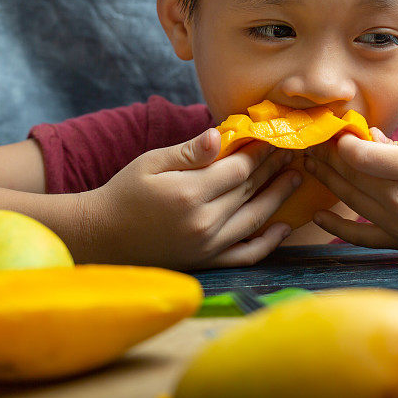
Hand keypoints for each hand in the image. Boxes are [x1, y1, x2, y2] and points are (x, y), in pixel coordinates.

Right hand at [87, 128, 300, 268]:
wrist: (102, 237)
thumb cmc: (124, 192)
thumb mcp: (151, 163)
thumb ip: (189, 151)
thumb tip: (220, 134)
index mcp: (189, 193)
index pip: (238, 168)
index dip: (260, 152)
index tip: (275, 137)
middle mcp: (203, 222)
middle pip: (250, 190)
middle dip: (274, 168)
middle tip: (293, 151)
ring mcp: (207, 246)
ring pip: (256, 219)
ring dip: (279, 197)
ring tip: (296, 178)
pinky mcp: (207, 262)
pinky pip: (246, 255)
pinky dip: (269, 243)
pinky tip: (284, 227)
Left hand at [305, 128, 397, 254]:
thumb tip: (365, 138)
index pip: (358, 155)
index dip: (342, 142)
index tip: (337, 132)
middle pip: (350, 175)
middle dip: (328, 157)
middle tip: (314, 144)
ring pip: (349, 200)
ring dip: (326, 181)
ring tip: (310, 165)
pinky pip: (360, 237)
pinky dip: (336, 228)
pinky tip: (318, 215)